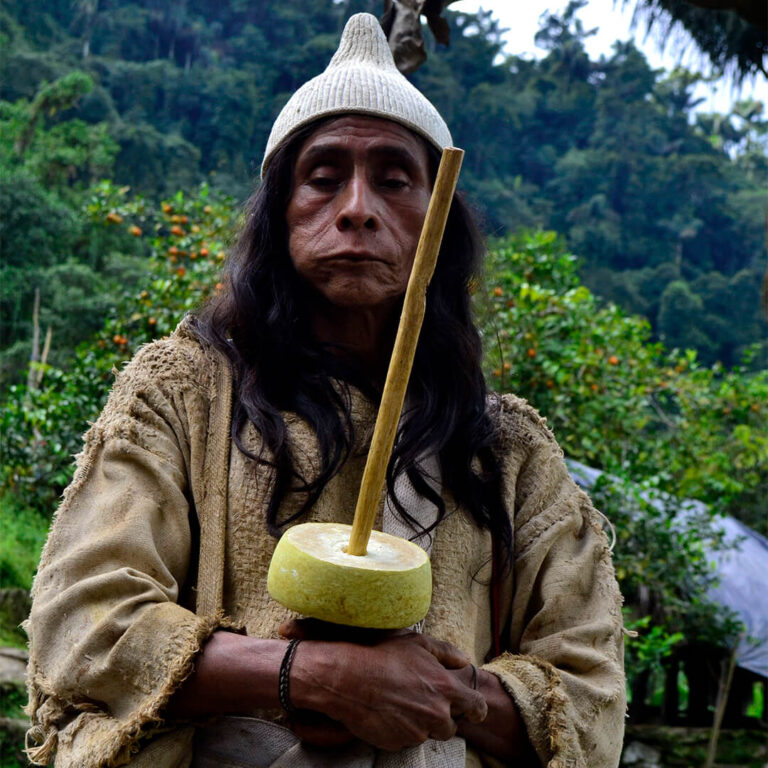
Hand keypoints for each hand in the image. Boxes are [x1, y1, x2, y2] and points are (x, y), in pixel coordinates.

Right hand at [287, 629, 487, 750]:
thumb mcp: (418, 643)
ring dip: (421, 722)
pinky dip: (402, 729)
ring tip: (402, 702)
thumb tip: (464, 660)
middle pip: (451, 726)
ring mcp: (417, 732)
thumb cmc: (384, 656)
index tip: (472, 709)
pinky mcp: (399, 743)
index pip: (476, 707)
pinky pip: (407, 739)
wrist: (349, 680)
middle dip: (442, 715)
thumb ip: (446, 652)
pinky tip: (389, 711)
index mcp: (446, 689)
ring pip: (428, 732)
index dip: (476, 708)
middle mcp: (436, 714)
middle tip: (423, 700)